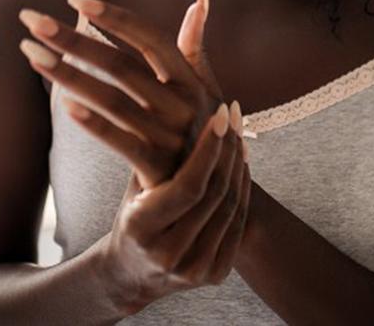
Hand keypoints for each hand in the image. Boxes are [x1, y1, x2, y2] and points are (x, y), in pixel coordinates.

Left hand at [17, 0, 243, 189]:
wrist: (206, 199)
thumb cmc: (197, 135)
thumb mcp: (204, 90)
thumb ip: (195, 46)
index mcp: (192, 80)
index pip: (151, 39)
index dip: (115, 18)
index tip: (75, 1)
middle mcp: (185, 106)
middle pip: (121, 66)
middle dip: (73, 40)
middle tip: (31, 20)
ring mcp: (172, 138)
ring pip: (113, 100)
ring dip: (69, 75)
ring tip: (32, 54)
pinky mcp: (158, 170)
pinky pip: (122, 142)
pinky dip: (95, 124)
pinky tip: (65, 106)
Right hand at [96, 102, 251, 311]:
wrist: (130, 274)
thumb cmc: (130, 216)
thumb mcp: (133, 186)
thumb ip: (151, 153)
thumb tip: (164, 96)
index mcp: (141, 229)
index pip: (188, 186)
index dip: (208, 149)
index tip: (220, 114)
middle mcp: (169, 254)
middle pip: (215, 194)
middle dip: (227, 149)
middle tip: (232, 115)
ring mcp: (195, 269)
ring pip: (230, 206)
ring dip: (238, 165)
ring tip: (237, 132)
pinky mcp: (215, 276)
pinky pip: (237, 223)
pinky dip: (243, 190)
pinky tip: (241, 162)